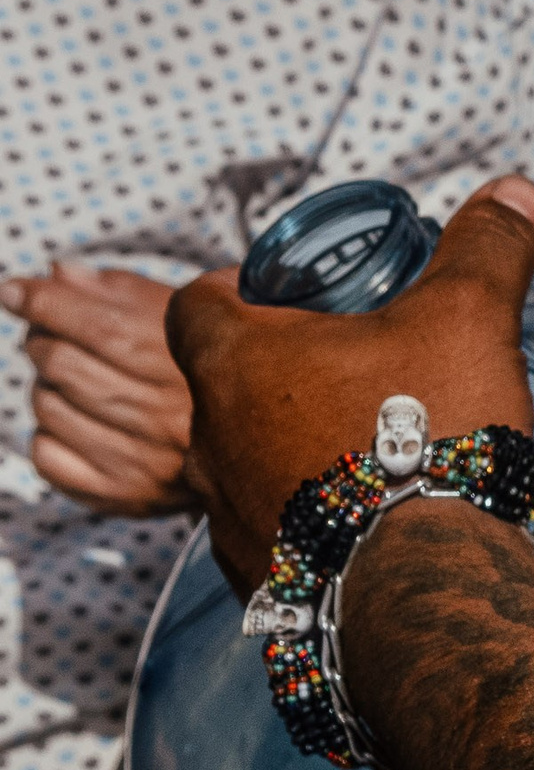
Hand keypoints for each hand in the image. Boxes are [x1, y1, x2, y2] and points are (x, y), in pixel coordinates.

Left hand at [0, 263, 195, 516]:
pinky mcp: (124, 495)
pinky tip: (78, 423)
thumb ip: (121, 290)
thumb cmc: (217, 370)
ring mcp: (142, 460)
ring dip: (48, 386)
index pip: (95, 325)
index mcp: (187, 363)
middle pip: (61, 363)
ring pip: (47, 407)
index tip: (14, 290)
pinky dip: (48, 435)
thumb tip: (56, 274)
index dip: (43, 302)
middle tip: (54, 335)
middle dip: (43, 339)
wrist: (272, 445)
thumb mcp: (185, 316)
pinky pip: (47, 457)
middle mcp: (166, 415)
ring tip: (78, 381)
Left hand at [166, 179, 533, 594]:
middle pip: (227, 385)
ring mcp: (229, 517)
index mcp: (236, 363)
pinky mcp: (261, 578)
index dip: (234, 290)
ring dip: (298, 446)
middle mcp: (211, 441)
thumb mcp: (470, 316)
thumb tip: (511, 191)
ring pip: (250, 461)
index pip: (194, 307)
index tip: (286, 294)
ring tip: (376, 444)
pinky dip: (317, 513)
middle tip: (356, 366)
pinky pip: (278, 529)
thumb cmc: (427, 434)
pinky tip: (379, 513)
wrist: (426, 583)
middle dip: (284, 372)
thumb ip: (485, 247)